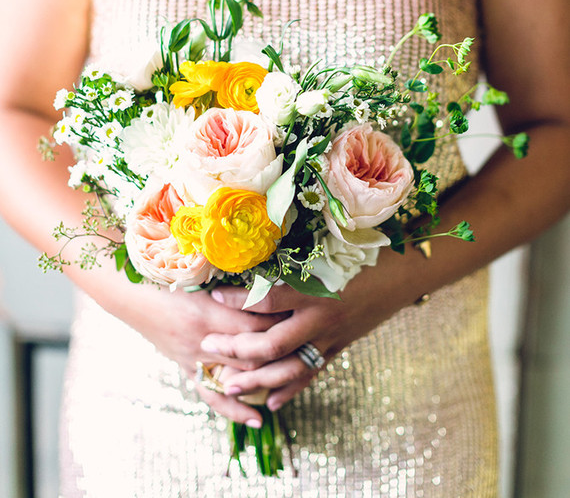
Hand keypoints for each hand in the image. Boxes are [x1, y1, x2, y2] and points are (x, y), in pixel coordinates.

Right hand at [108, 281, 288, 425]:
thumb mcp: (200, 277)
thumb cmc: (166, 278)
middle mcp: (201, 339)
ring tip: (290, 387)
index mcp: (207, 311)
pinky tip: (256, 418)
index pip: (253, 321)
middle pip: (250, 351)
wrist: (131, 295)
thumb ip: (232, 287)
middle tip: (306, 347)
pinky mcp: (186, 367)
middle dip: (279, 350)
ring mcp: (192, 357)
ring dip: (263, 381)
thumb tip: (267, 287)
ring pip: (236, 376)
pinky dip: (234, 408)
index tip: (301, 316)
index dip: (279, 319)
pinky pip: (212, 394)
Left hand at [199, 267, 392, 411]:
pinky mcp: (338, 349)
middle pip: (271, 344)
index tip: (213, 294)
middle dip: (236, 349)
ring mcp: (330, 338)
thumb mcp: (326, 252)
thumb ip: (293, 261)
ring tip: (227, 385)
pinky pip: (309, 374)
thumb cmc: (362, 254)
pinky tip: (268, 403)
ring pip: (288, 368)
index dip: (238, 299)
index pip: (267, 299)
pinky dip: (289, 390)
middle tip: (208, 347)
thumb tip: (253, 258)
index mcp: (315, 290)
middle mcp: (321, 319)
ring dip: (256, 379)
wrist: (402, 275)